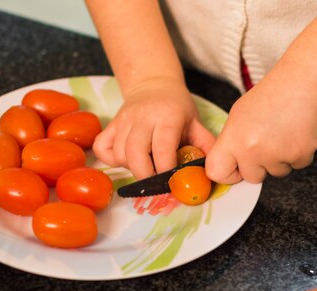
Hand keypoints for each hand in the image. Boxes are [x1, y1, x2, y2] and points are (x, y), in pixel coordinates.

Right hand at [93, 77, 215, 178]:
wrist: (154, 84)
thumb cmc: (177, 107)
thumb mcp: (196, 122)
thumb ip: (205, 145)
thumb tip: (214, 171)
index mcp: (167, 116)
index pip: (162, 149)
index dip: (166, 170)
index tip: (173, 180)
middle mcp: (142, 117)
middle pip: (134, 153)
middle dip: (145, 174)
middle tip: (156, 181)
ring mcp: (123, 120)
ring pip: (119, 154)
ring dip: (130, 167)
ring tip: (145, 166)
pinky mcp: (111, 124)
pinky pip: (102, 148)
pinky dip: (111, 159)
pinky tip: (126, 159)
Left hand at [205, 79, 316, 183]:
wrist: (300, 83)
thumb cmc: (269, 96)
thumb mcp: (237, 117)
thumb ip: (231, 143)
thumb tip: (230, 163)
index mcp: (232, 139)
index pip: (217, 172)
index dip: (228, 174)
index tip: (236, 168)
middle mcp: (251, 150)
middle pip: (252, 177)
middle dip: (259, 166)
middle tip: (266, 143)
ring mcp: (276, 154)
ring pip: (276, 173)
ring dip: (280, 160)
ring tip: (282, 134)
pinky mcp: (299, 155)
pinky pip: (296, 166)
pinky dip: (298, 154)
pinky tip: (295, 134)